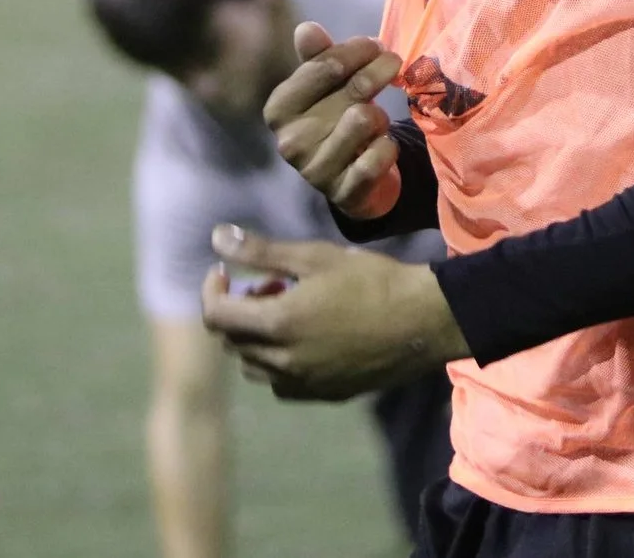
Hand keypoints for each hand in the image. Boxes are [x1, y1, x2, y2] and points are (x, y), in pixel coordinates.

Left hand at [201, 225, 467, 400]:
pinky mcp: (323, 395)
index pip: (216, 315)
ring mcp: (303, 384)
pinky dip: (278, 362)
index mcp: (276, 325)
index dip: (212, 290)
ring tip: (286, 312)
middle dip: (238, 310)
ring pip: (254, 366)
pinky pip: (282, 383)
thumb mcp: (315, 257)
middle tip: (268, 284)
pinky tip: (304, 340)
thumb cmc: (371, 280)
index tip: (224, 272)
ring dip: (255, 339)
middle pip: (232, 342)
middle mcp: (282, 362)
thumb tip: (216, 238)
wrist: (422, 322)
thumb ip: (261, 251)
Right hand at [264, 22, 405, 220]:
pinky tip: (383, 147)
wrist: (354, 181)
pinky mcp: (344, 193)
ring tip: (377, 121)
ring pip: (366, 120)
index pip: (325, 65)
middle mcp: (290, 141)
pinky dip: (389, 147)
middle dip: (380, 72)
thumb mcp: (326, 87)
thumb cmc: (338, 120)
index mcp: (280, 108)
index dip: (357, 50)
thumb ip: (318, 57)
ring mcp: (315, 170)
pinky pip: (379, 156)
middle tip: (393, 64)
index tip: (376, 44)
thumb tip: (306, 28)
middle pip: (353, 89)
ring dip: (381, 116)